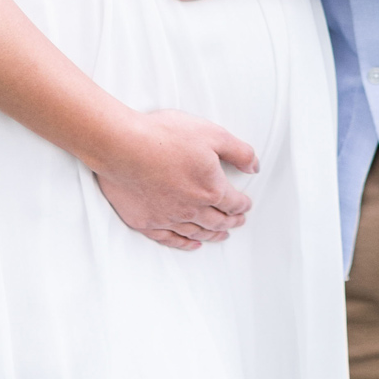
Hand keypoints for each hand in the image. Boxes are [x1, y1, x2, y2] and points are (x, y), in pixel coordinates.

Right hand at [93, 108, 258, 250]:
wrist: (123, 146)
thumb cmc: (165, 136)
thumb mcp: (211, 133)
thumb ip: (239, 151)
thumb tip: (255, 167)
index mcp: (211, 189)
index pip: (234, 203)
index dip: (242, 205)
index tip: (245, 206)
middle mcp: (192, 209)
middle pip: (217, 221)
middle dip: (230, 222)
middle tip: (237, 223)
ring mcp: (168, 218)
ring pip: (196, 233)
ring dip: (211, 235)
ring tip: (220, 235)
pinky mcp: (146, 222)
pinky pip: (170, 240)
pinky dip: (184, 244)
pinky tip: (191, 244)